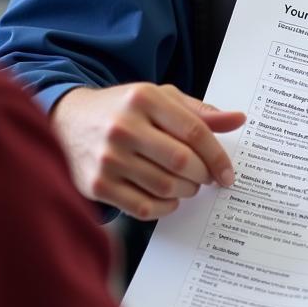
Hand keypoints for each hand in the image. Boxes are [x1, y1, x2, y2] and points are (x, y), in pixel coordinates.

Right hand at [51, 83, 244, 218]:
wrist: (68, 121)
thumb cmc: (123, 110)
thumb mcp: (160, 99)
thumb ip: (200, 112)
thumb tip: (239, 119)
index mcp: (144, 98)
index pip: (194, 131)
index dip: (218, 156)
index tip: (228, 174)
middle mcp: (124, 126)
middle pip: (182, 162)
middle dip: (201, 176)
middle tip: (204, 178)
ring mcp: (109, 157)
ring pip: (165, 187)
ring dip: (185, 192)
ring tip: (186, 185)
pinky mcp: (98, 185)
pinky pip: (144, 208)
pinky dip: (165, 208)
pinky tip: (167, 199)